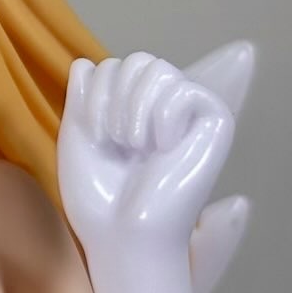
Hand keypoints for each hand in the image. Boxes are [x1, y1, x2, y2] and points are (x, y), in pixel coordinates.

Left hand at [59, 51, 235, 258]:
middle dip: (113, 96)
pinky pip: (186, 90)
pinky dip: (162, 116)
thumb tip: (85, 62)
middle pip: (138, 60)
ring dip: (134, 107)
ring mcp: (190, 115)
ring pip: (159, 68)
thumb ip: (82, 97)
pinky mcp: (215, 125)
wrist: (121, 233)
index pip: (112, 65)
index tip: (94, 135)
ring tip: (133, 145)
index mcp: (132, 109)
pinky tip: (161, 147)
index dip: (95, 94)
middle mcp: (163, 108)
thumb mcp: (77, 137)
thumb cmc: (98, 195)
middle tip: (113, 140)